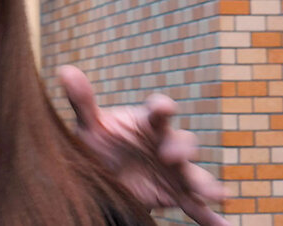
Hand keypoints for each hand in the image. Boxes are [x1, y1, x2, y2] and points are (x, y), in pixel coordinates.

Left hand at [58, 65, 228, 225]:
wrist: (104, 171)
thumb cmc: (101, 142)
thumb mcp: (89, 125)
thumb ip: (82, 101)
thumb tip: (65, 70)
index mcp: (147, 122)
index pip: (158, 111)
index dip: (162, 108)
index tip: (164, 108)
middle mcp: (165, 144)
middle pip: (183, 142)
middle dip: (181, 149)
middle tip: (171, 157)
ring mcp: (174, 171)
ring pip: (195, 175)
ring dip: (206, 183)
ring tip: (217, 194)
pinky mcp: (175, 193)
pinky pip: (196, 207)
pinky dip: (212, 218)